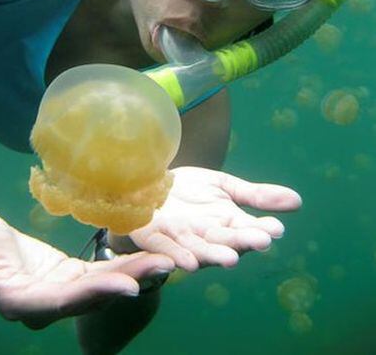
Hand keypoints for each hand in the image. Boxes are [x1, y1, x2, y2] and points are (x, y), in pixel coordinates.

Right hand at [0, 209, 173, 328]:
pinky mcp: (67, 277)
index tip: (131, 286)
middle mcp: (45, 304)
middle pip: (93, 295)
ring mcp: (59, 291)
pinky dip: (123, 265)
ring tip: (168, 260)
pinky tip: (147, 256)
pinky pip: (99, 272)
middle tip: (166, 266)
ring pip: (102, 285)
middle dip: (130, 281)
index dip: (98, 292)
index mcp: (21, 301)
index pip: (65, 301)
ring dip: (135, 273)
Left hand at [123, 166, 301, 270]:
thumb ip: (256, 195)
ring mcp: (182, 240)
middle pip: (227, 242)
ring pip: (201, 251)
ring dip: (215, 256)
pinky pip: (167, 251)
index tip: (276, 229)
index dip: (261, 230)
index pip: (248, 229)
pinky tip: (188, 262)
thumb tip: (298, 200)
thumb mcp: (225, 186)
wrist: (148, 183)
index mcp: (226, 224)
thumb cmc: (188, 189)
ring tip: (231, 258)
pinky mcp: (157, 239)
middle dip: (243, 242)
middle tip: (261, 241)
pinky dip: (177, 257)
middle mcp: (207, 236)